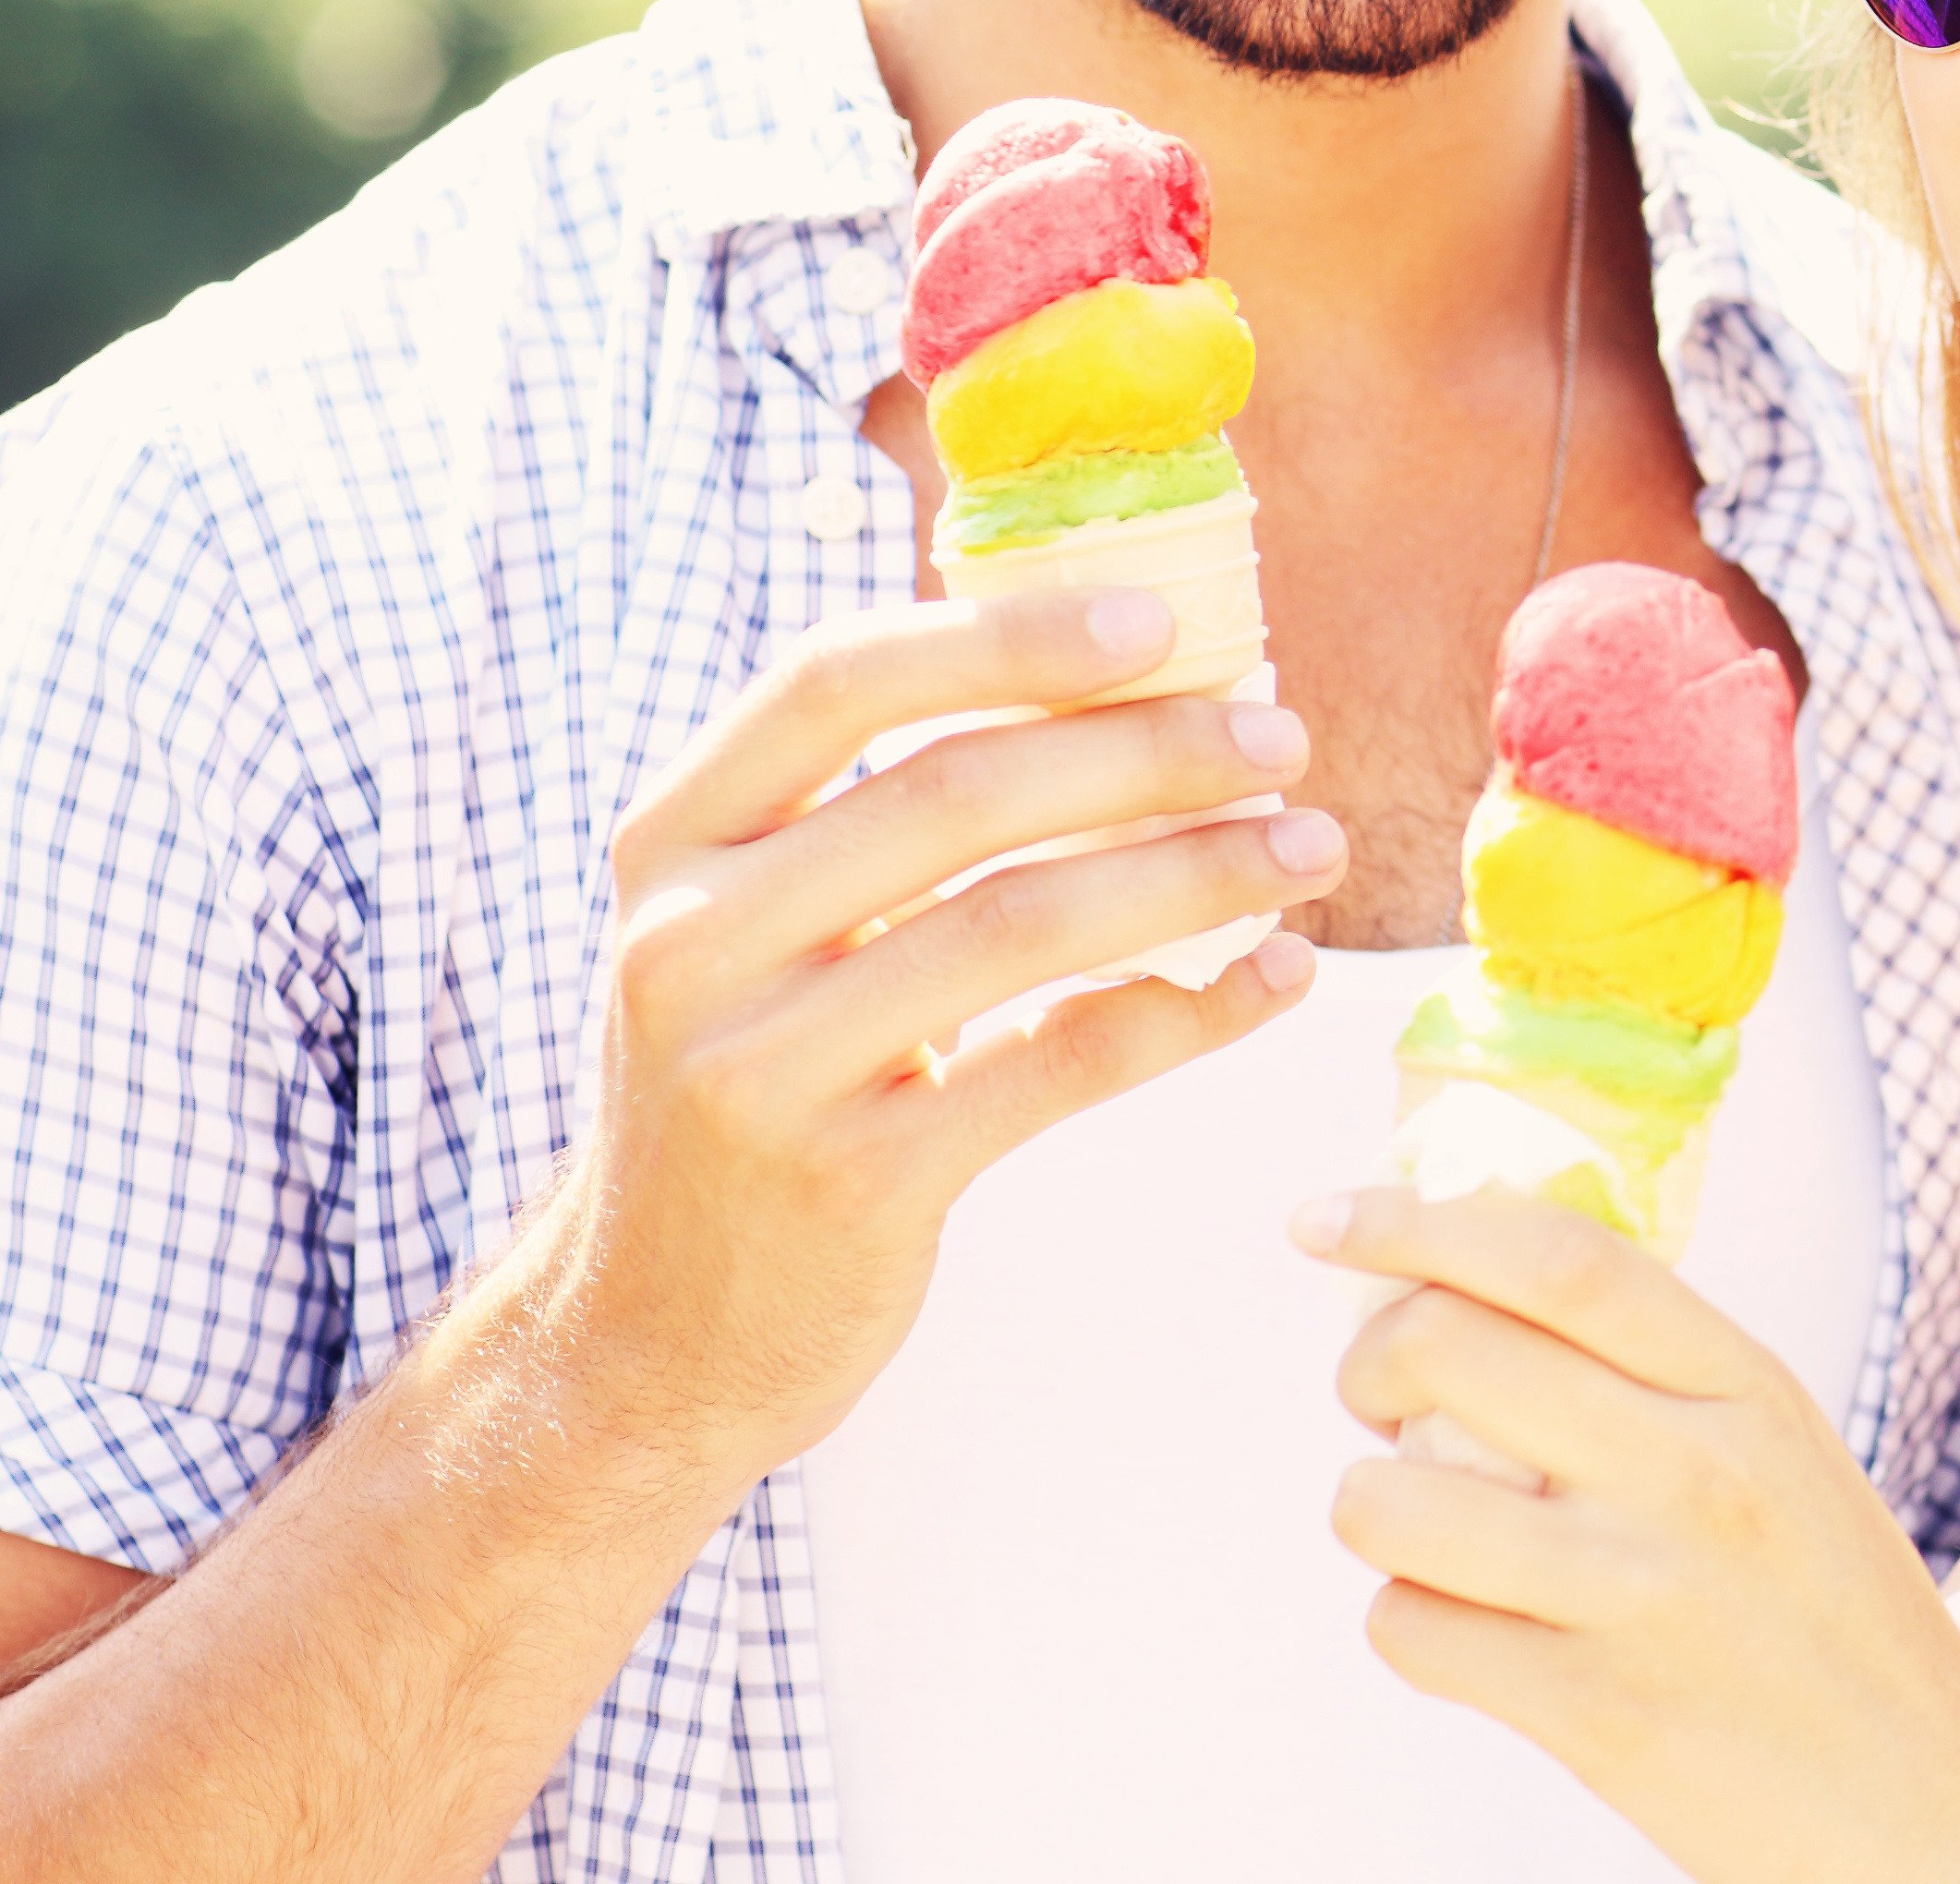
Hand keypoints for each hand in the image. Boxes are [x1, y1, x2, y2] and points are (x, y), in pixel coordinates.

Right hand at [526, 590, 1346, 1492]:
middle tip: (1281, 734)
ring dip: (1199, 870)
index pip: (835, 680)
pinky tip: (1275, 975)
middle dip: (1147, 749)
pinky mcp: (855, 1181)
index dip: (1004, 635)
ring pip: (1027, 921)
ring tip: (1310, 844)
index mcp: (670, 845)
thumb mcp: (751, 937)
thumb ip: (870, 820)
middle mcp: (692, 944)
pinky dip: (1192, 1007)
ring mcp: (762, 1068)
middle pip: (958, 794)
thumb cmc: (752, 1088)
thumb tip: (1114, 684)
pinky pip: (1064, 1060)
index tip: (1162, 619)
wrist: (649, 1340)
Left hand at [1299, 1187, 1959, 1883]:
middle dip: (1367, 1367)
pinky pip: (1412, 1631)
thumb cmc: (1846, 1629)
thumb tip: (1484, 1296)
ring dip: (1372, 1508)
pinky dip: (1411, 1625)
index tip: (1330, 1222)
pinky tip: (1471, 1631)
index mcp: (1751, 1389)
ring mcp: (1641, 1596)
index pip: (1555, 1257)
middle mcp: (1697, 1473)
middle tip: (1379, 1404)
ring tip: (1423, 1529)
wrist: (1935, 1813)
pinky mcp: (1594, 1715)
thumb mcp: (1790, 1456)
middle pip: (1445, 1349)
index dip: (1417, 1219)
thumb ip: (1665, 1377)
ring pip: (1392, 1501)